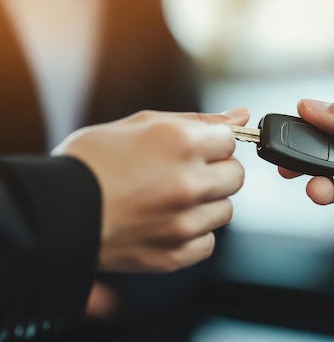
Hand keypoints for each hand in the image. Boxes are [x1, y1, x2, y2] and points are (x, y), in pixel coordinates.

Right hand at [53, 108, 248, 271]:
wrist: (55, 212)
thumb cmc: (90, 163)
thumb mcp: (141, 124)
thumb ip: (198, 121)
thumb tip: (242, 115)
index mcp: (180, 144)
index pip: (230, 140)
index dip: (211, 143)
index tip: (196, 149)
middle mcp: (188, 183)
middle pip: (235, 175)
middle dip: (216, 171)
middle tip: (184, 173)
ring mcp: (183, 222)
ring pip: (225, 209)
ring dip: (206, 203)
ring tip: (171, 199)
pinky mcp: (175, 254)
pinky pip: (207, 242)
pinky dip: (194, 234)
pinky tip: (168, 223)